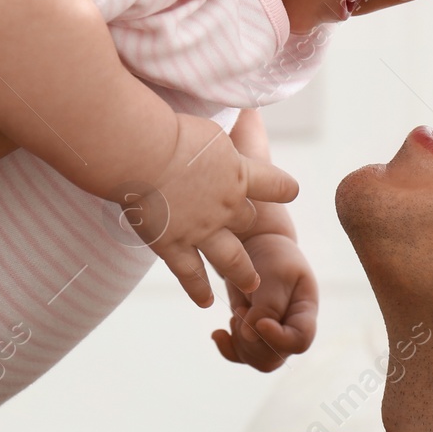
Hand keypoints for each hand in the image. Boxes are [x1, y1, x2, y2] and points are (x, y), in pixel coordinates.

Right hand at [133, 113, 297, 307]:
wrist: (143, 153)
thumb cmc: (170, 131)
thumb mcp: (209, 130)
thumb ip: (221, 142)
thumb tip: (232, 129)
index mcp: (240, 174)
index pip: (276, 184)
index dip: (282, 187)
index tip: (289, 190)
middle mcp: (227, 206)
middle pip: (247, 220)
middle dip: (244, 221)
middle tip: (242, 226)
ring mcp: (202, 231)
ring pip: (232, 260)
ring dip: (243, 272)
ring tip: (251, 284)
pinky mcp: (173, 246)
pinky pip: (191, 275)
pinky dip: (198, 290)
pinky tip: (205, 302)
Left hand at [211, 233, 318, 371]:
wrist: (259, 247)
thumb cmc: (273, 256)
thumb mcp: (276, 273)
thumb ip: (268, 305)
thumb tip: (250, 336)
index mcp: (305, 312)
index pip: (299, 341)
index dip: (278, 339)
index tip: (259, 322)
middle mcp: (292, 329)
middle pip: (274, 356)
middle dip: (251, 338)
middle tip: (242, 309)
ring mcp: (274, 336)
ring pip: (257, 359)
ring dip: (239, 340)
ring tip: (238, 310)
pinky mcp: (255, 336)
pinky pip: (241, 356)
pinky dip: (227, 347)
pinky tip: (218, 333)